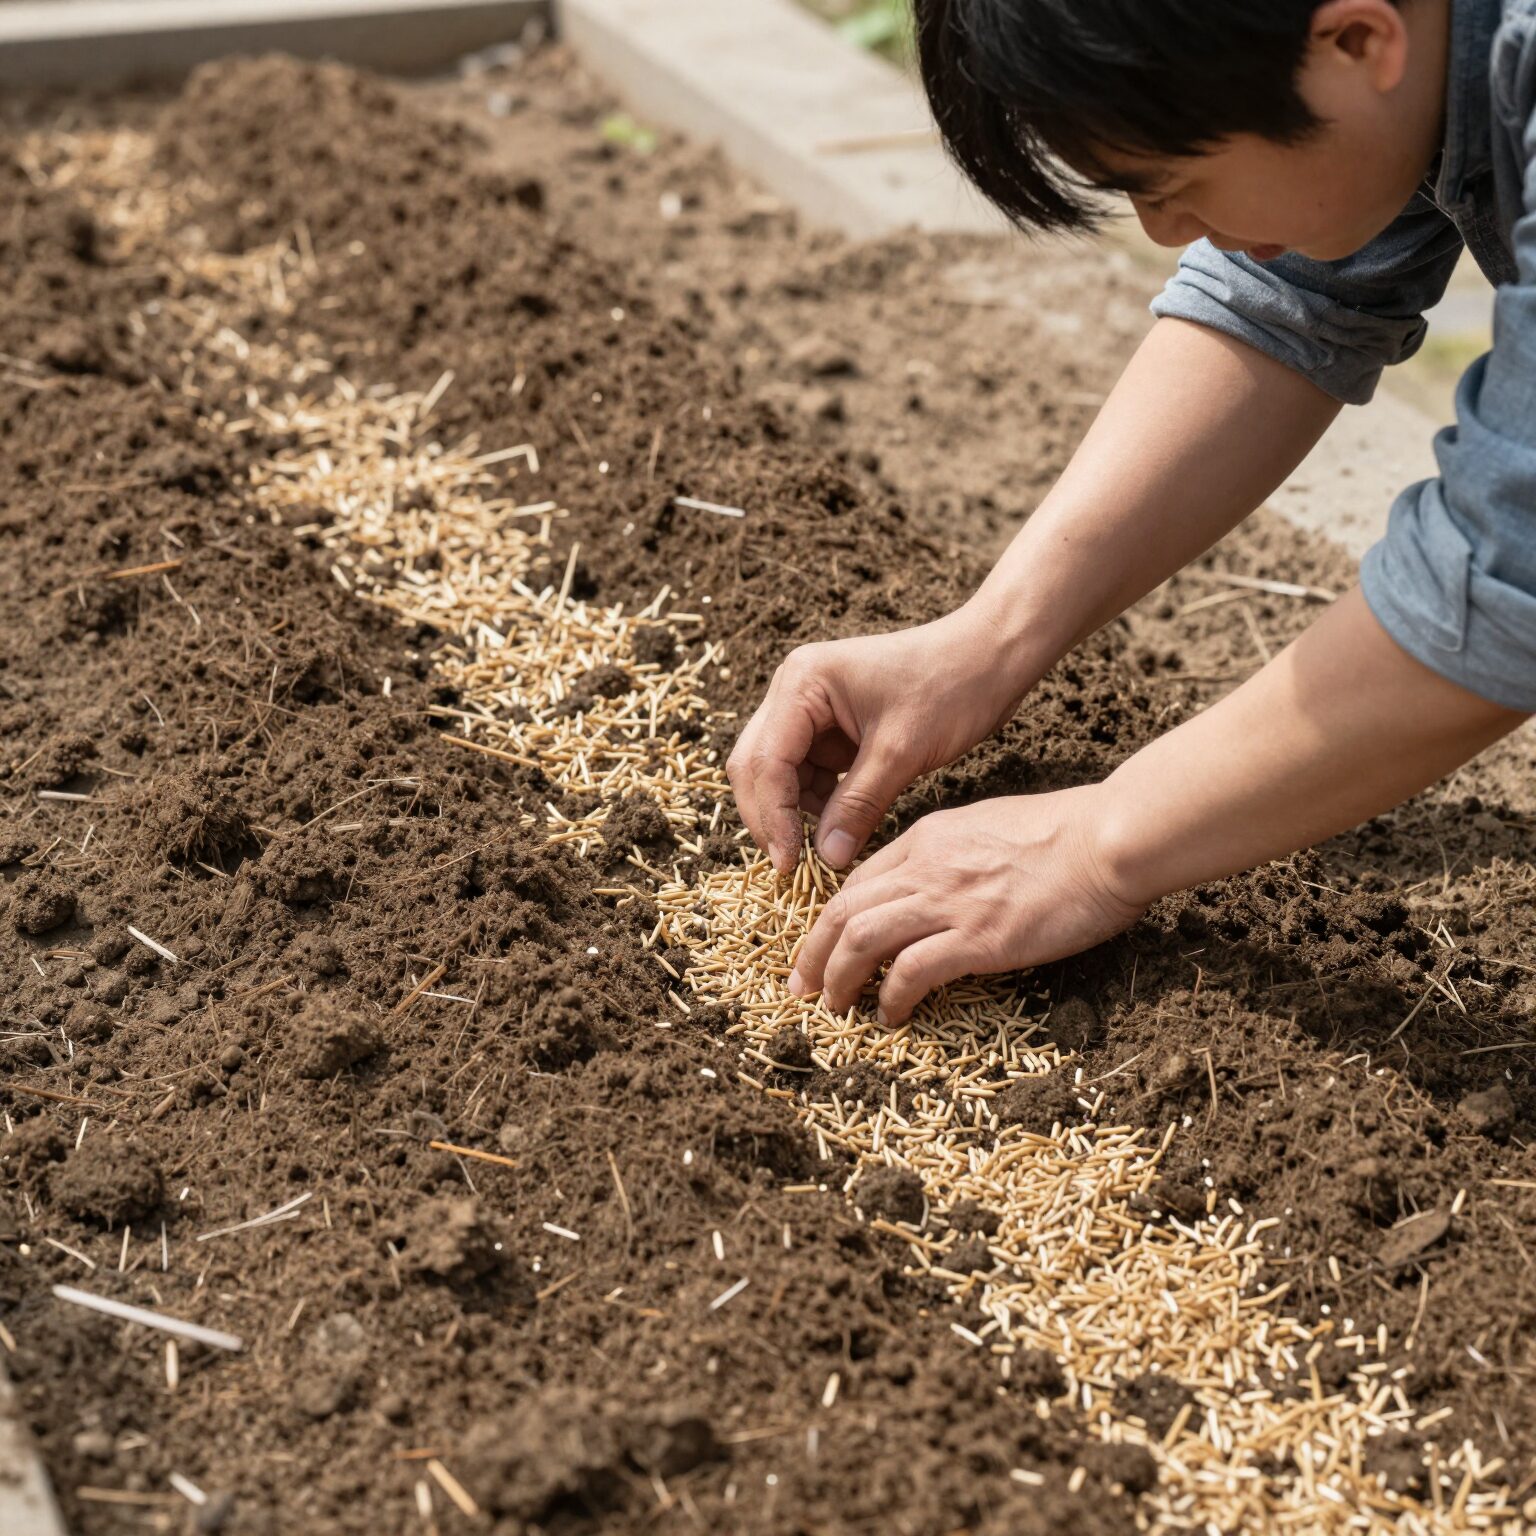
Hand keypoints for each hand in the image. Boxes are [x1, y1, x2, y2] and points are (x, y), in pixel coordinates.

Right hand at [727, 606, 1028, 873]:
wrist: (990, 657)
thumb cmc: (951, 687)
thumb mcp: (901, 752)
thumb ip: (858, 805)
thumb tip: (827, 858)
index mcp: (802, 683)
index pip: (766, 761)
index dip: (773, 817)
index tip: (789, 865)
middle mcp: (794, 690)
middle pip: (756, 765)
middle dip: (771, 817)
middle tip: (791, 866)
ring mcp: (809, 707)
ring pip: (778, 773)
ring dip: (793, 813)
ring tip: (823, 850)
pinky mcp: (830, 726)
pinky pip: (808, 773)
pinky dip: (817, 804)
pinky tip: (839, 827)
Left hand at [786, 787, 1144, 1024]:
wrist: (1109, 839)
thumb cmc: (1066, 835)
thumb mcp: (990, 827)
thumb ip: (954, 854)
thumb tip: (939, 886)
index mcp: (928, 838)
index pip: (858, 882)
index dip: (831, 920)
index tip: (823, 949)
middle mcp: (926, 867)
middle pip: (842, 911)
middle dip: (813, 953)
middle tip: (802, 989)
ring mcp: (950, 902)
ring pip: (860, 939)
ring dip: (838, 979)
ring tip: (834, 1008)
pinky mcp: (978, 937)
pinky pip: (911, 971)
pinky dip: (891, 998)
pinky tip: (892, 1016)